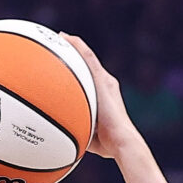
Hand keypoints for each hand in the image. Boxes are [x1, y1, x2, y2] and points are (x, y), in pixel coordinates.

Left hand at [61, 34, 138, 158]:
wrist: (121, 140)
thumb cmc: (108, 144)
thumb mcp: (89, 136)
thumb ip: (78, 132)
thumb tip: (62, 140)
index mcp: (105, 97)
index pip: (91, 81)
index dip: (80, 72)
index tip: (68, 67)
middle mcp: (107, 85)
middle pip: (89, 66)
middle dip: (76, 55)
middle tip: (62, 47)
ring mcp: (105, 81)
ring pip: (88, 58)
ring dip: (75, 46)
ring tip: (61, 38)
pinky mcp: (102, 79)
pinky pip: (87, 57)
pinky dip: (77, 46)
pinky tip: (65, 38)